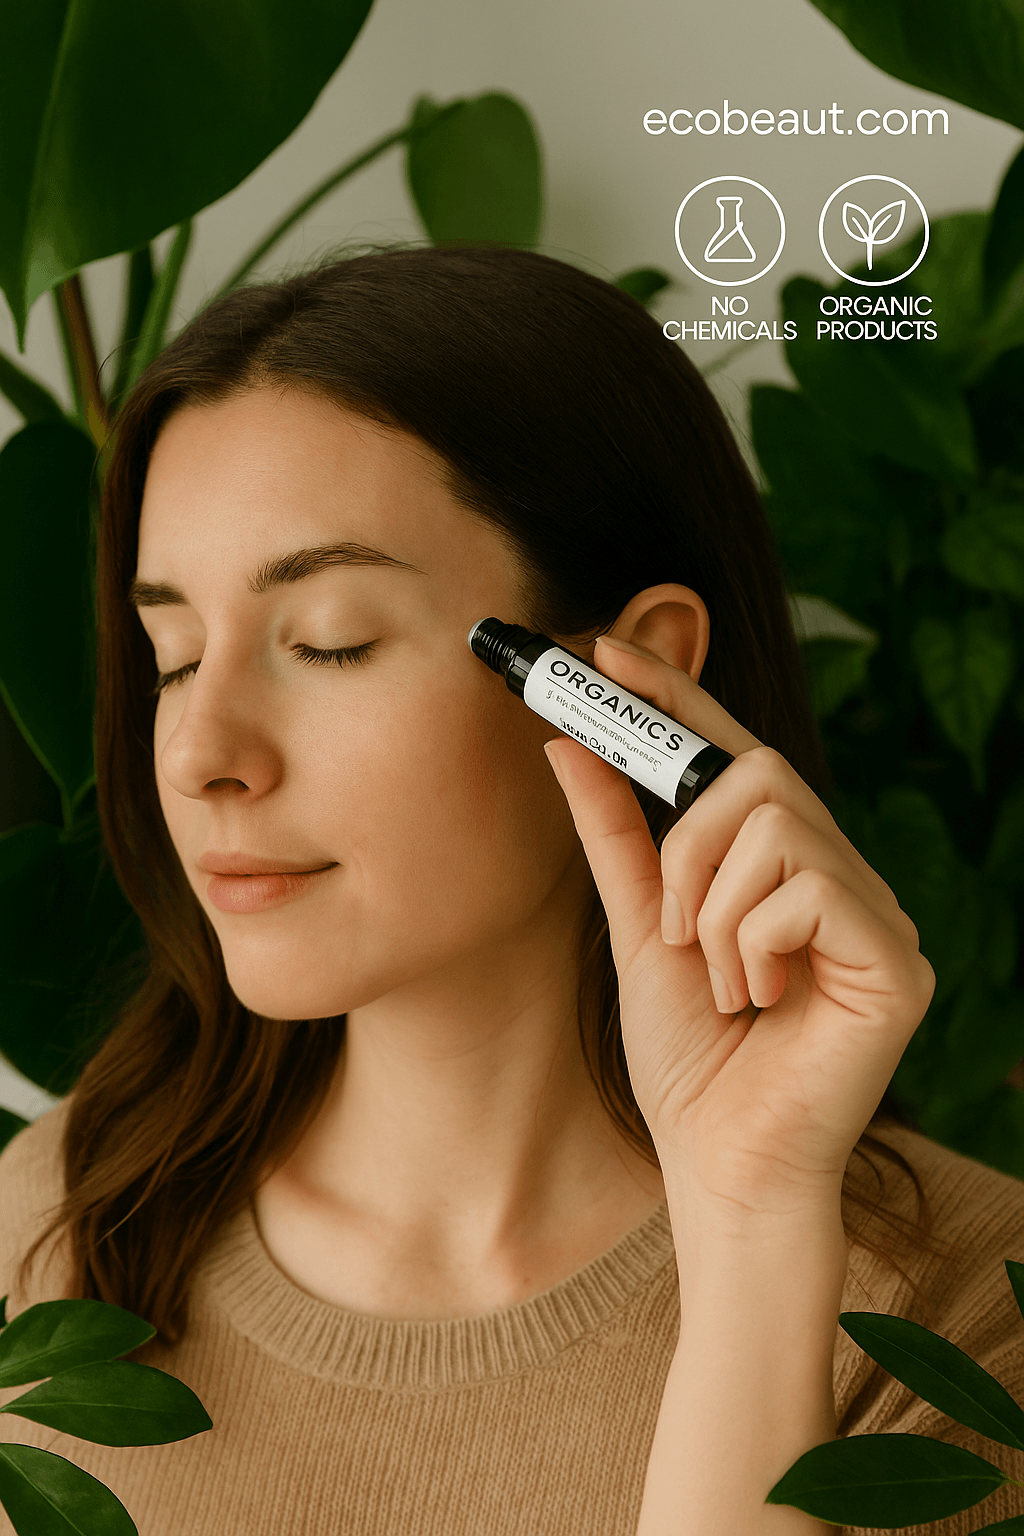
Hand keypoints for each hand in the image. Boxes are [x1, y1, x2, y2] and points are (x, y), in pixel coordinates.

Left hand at [543, 634, 934, 1215]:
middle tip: (670, 925)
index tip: (605, 650)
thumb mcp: (639, 927)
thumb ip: (617, 836)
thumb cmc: (688, 1057)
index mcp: (785, 868)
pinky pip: (806, 889)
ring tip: (719, 982)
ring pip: (777, 827)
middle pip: (761, 775)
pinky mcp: (897, 960)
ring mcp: (878, 916)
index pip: (735, 756)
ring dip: (713, 909)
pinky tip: (758, 1003)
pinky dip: (750, 945)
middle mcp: (842, 878)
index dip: (677, 697)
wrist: (719, 1165)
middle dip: (688, 844)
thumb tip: (569, 743)